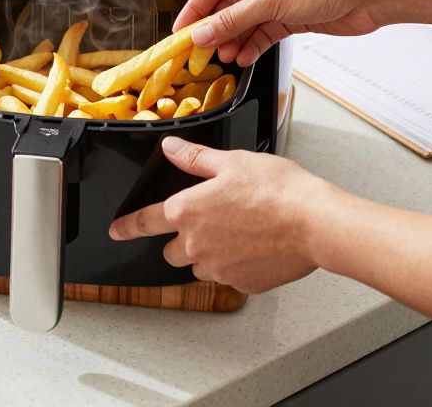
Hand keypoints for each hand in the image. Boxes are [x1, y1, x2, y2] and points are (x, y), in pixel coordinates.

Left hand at [108, 136, 325, 293]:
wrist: (314, 222)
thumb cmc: (278, 190)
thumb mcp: (231, 162)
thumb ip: (194, 158)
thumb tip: (171, 148)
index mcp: (187, 212)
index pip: (145, 221)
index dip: (127, 226)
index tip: (117, 231)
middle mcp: (196, 245)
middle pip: (172, 251)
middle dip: (183, 240)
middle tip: (211, 224)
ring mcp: (218, 268)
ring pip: (200, 266)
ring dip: (210, 254)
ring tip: (239, 234)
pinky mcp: (241, 284)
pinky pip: (229, 276)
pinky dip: (236, 265)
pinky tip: (255, 247)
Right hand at [173, 0, 385, 65]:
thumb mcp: (271, 1)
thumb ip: (233, 20)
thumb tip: (204, 33)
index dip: (196, 8)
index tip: (182, 29)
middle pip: (229, 5)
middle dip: (216, 28)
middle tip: (199, 49)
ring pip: (246, 21)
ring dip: (234, 40)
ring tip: (223, 57)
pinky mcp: (293, 16)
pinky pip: (264, 32)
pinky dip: (253, 45)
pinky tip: (244, 57)